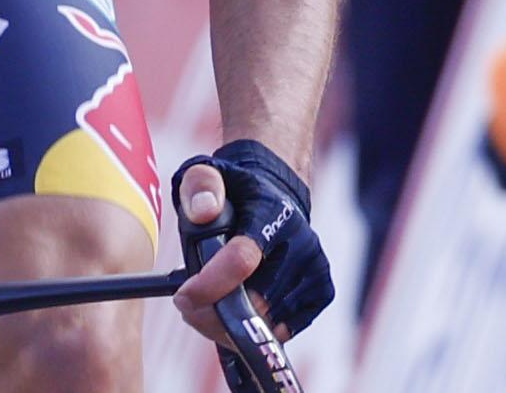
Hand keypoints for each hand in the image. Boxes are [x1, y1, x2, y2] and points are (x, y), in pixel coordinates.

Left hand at [173, 141, 334, 340]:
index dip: (209, 286)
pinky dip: (257, 328)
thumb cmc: (235, 193)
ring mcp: (314, 268)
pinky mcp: (322, 290)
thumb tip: (204, 212)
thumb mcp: (208, 175)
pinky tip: (242, 309)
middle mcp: (301, 241)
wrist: (276, 196)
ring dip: (231, 325)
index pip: (242, 259)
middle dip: (212, 313)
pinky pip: (284, 330)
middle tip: (191, 302)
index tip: (183, 296)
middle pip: (254, 302)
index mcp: (272, 211)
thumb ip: (200, 187)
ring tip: (213, 303)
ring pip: (269, 323)